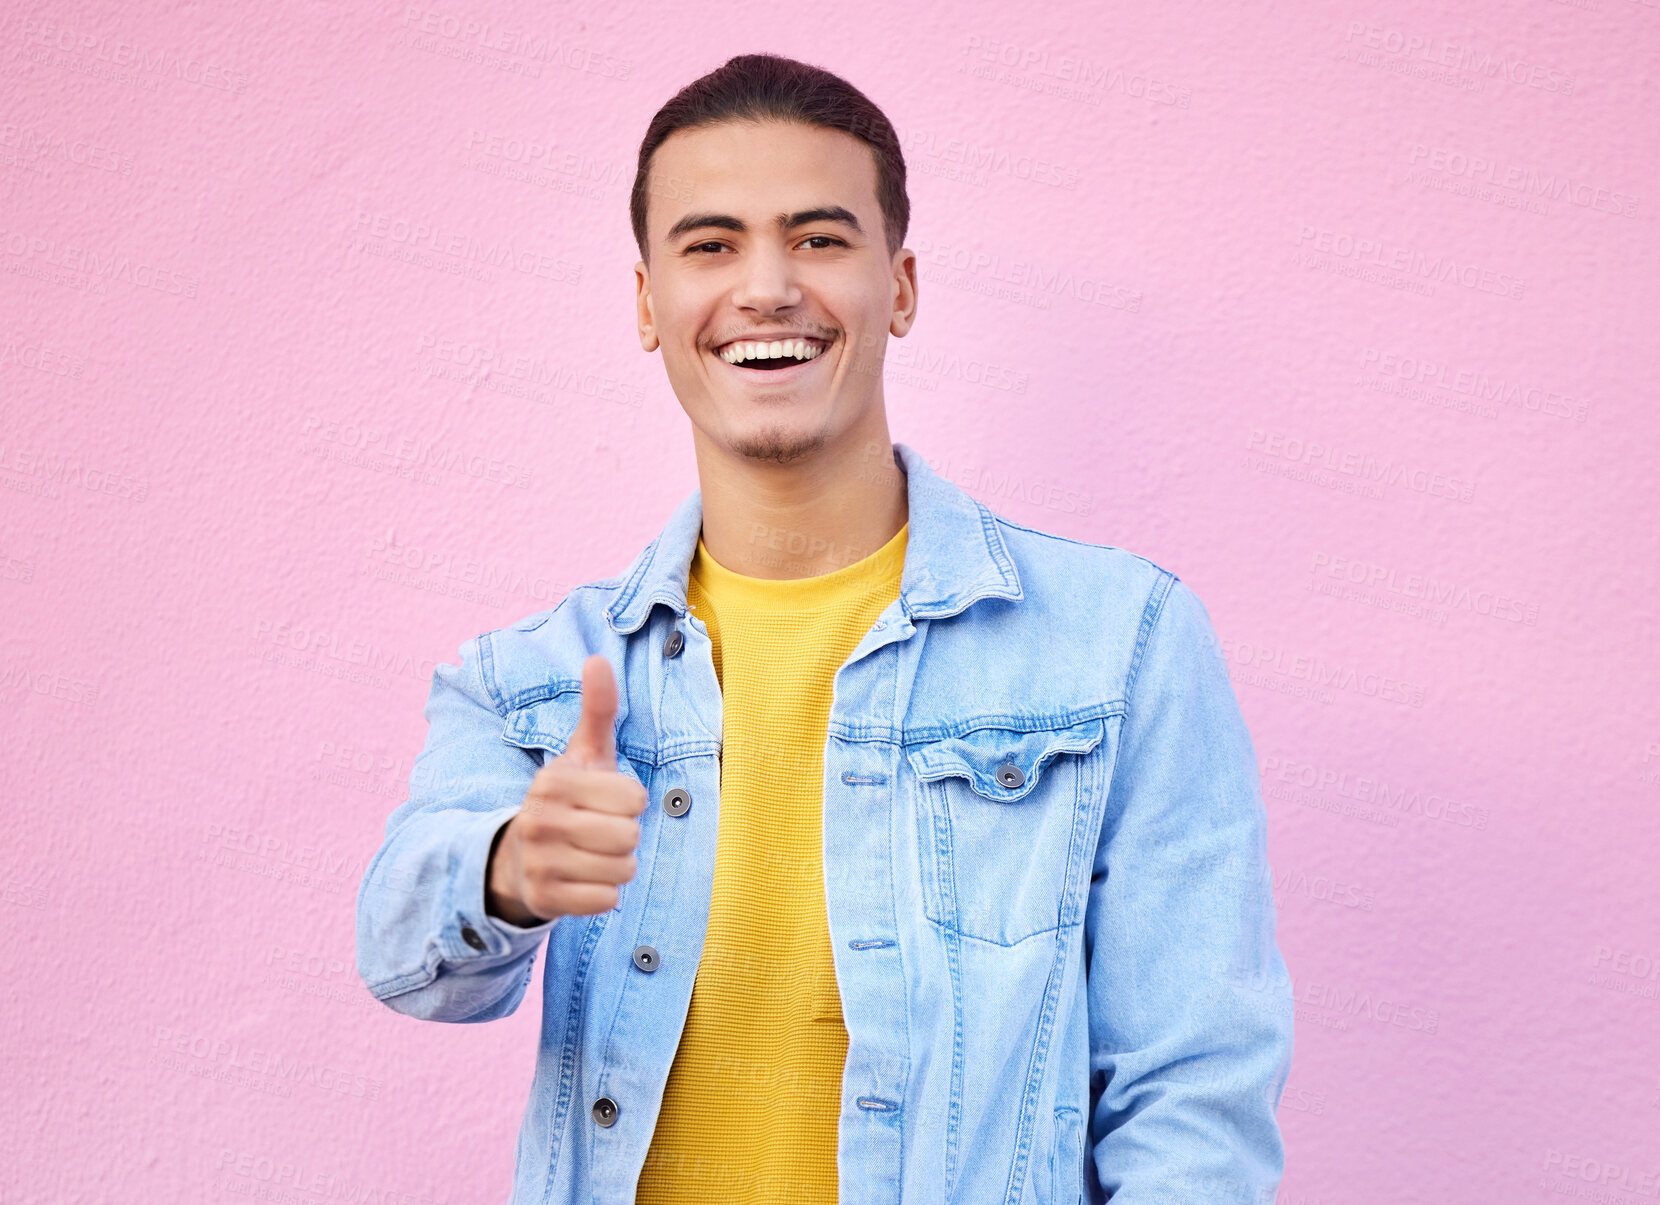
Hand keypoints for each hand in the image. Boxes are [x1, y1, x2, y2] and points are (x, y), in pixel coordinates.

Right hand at [485, 654, 648, 925]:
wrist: (517, 859)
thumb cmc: (567, 801)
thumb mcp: (582, 756)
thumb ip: (597, 711)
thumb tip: (598, 659)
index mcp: (554, 780)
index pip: (634, 797)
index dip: (629, 802)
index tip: (605, 802)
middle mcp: (540, 820)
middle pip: (629, 836)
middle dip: (625, 837)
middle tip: (599, 832)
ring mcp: (538, 861)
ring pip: (622, 871)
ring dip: (616, 867)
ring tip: (591, 855)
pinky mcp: (543, 899)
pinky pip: (606, 900)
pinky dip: (603, 894)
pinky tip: (582, 880)